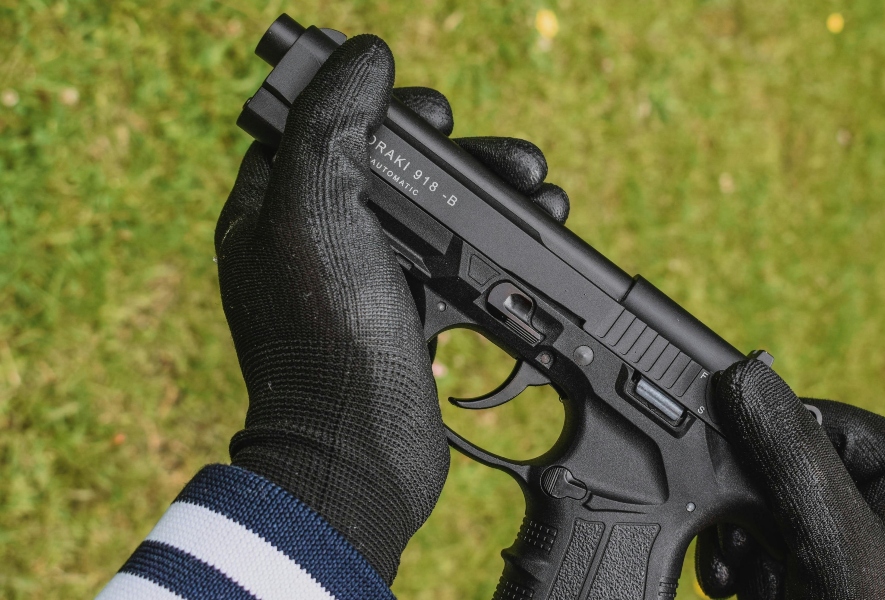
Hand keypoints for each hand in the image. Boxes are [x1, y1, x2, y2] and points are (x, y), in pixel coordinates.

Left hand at [215, 36, 568, 581]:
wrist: (357, 455)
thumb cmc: (326, 339)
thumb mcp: (315, 215)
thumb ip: (331, 126)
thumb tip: (362, 56)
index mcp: (277, 210)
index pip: (328, 128)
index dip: (383, 109)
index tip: (434, 112)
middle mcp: (321, 243)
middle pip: (399, 172)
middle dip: (466, 160)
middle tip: (516, 161)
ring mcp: (369, 285)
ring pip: (438, 219)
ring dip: (496, 203)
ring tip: (543, 198)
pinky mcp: (412, 323)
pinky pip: (461, 270)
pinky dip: (499, 254)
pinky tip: (532, 248)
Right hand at [696, 359, 884, 598]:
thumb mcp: (829, 539)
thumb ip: (790, 453)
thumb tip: (742, 373)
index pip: (800, 418)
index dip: (759, 462)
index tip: (755, 518)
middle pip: (778, 463)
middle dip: (755, 519)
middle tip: (760, 565)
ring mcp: (866, 521)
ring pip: (768, 504)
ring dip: (750, 549)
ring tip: (768, 587)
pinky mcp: (842, 557)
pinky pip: (776, 538)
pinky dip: (757, 567)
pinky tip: (765, 593)